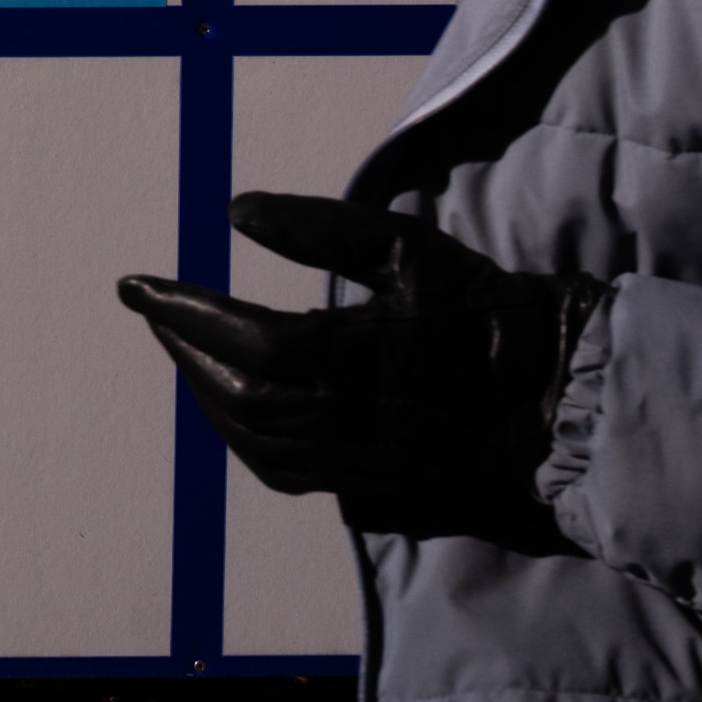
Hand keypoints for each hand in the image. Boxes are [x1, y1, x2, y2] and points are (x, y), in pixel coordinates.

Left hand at [118, 192, 606, 542]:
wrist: (565, 402)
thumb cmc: (491, 314)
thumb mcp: (409, 250)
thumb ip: (319, 230)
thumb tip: (236, 211)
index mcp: (348, 360)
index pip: (237, 336)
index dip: (180, 311)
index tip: (136, 287)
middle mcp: (342, 424)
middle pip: (234, 395)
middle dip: (185, 351)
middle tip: (156, 316)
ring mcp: (356, 466)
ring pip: (254, 442)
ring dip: (210, 397)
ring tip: (187, 355)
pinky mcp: (372, 491)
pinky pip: (287, 471)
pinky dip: (248, 439)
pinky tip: (241, 410)